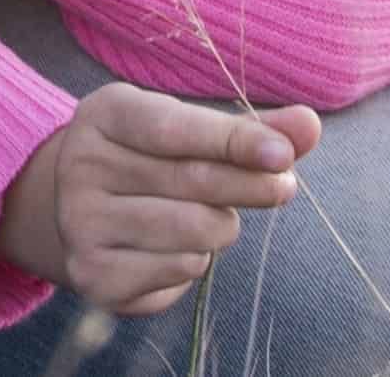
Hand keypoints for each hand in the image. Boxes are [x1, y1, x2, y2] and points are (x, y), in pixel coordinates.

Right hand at [0, 81, 321, 315]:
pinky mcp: (93, 275)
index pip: (176, 128)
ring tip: (211, 216)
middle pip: (192, 180)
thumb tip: (309, 124)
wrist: (79, 210)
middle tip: (285, 187)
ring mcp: (81, 222)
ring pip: (192, 230)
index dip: (234, 141)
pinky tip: (180, 245)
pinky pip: (179, 269)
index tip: (283, 153)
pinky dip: (197, 259)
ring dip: (222, 226)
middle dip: (250, 185)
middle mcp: (82, 165)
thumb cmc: (148, 159)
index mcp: (104, 114)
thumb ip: (246, 129)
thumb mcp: (186, 129)